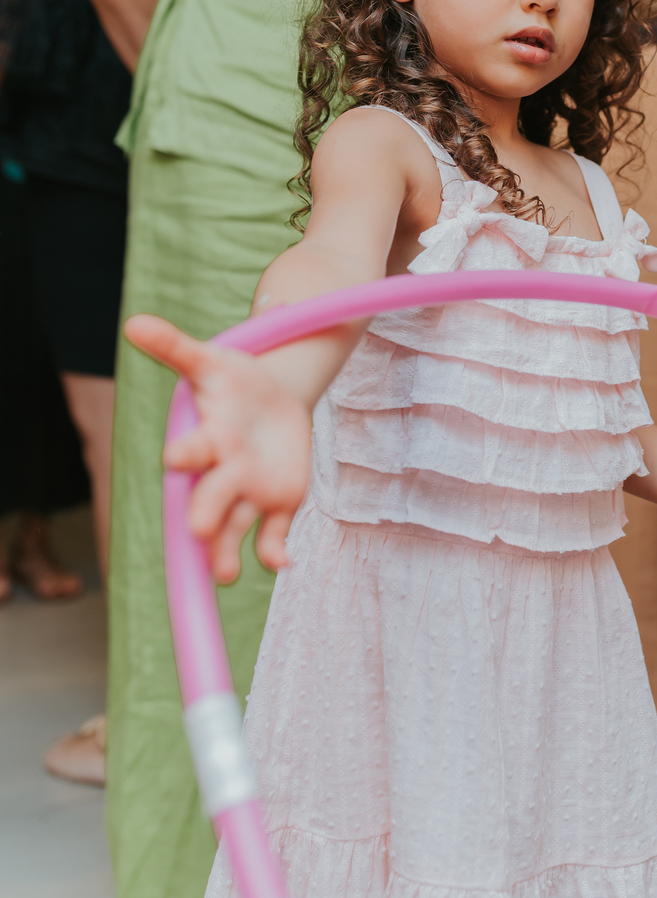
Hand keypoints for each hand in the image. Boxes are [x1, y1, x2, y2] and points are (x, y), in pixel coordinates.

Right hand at [126, 314, 312, 583]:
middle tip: (199, 533)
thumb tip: (134, 323)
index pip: (191, 451)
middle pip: (211, 498)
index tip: (175, 458)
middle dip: (206, 514)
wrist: (272, 397)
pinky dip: (274, 551)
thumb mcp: (210, 361)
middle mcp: (223, 473)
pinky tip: (282, 562)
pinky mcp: (277, 502)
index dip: (185, 454)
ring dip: (228, 552)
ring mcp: (249, 492)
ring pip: (234, 527)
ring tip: (228, 574)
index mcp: (207, 439)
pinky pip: (272, 534)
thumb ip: (175, 347)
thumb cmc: (232, 381)